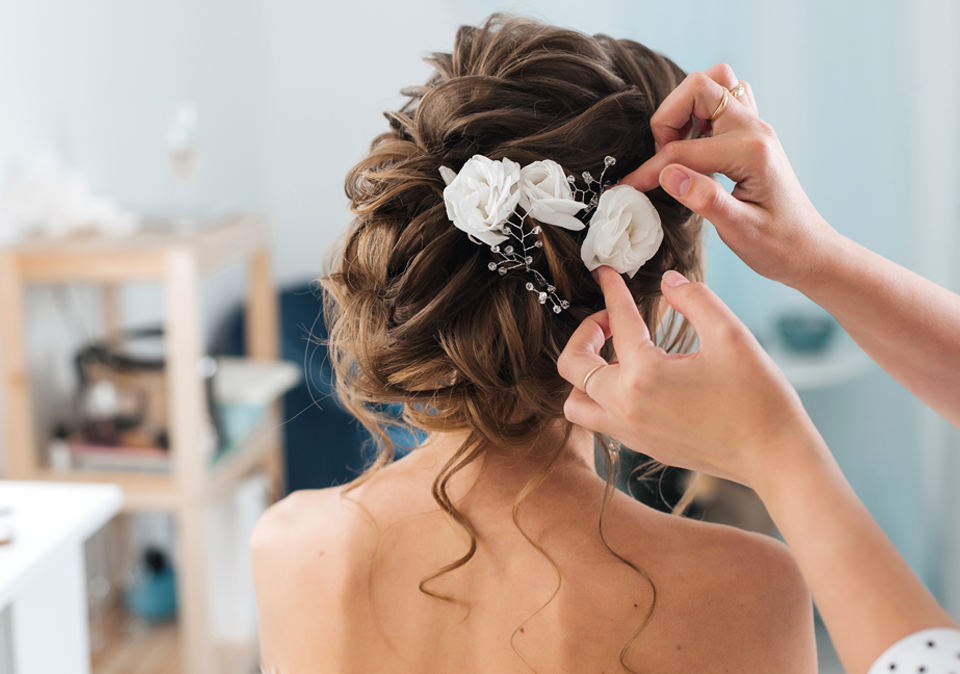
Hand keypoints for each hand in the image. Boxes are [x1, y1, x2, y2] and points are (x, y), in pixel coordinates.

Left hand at [557, 266, 826, 491]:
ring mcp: (631, 432)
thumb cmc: (758, 397)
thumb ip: (695, 299)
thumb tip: (668, 282)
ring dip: (584, 374)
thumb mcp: (731, 335)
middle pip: (571, 366)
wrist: (775, 457)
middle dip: (583, 333)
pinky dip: (602, 397)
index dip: (611, 289)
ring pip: (576, 403)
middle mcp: (626, 407)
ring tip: (613, 355)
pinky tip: (632, 381)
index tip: (605, 272)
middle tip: (608, 320)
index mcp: (644, 374)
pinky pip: (601, 421)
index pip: (617, 320)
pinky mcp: (643, 447)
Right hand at [623, 63, 838, 288]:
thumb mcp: (739, 231)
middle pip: (700, 87)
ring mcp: (756, 127)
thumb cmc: (777, 246)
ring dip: (686, 107)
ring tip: (676, 145)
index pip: (683, 150)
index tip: (628, 188)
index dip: (649, 170)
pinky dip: (702, 111)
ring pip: (715, 83)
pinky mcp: (753, 133)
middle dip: (668, 118)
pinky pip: (726, 98)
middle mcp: (755, 130)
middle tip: (662, 156)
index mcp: (750, 153)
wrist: (809, 250)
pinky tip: (694, 145)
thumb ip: (703, 199)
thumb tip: (667, 175)